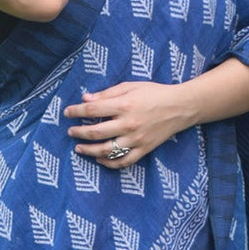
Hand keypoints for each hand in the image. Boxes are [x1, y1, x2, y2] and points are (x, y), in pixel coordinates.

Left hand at [64, 82, 186, 166]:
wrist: (181, 106)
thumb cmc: (154, 93)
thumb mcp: (130, 86)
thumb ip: (107, 93)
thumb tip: (85, 99)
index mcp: (124, 105)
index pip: (93, 110)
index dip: (76, 111)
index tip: (67, 112)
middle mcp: (129, 124)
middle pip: (96, 131)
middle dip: (79, 132)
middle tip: (70, 132)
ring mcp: (137, 139)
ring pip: (107, 150)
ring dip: (89, 151)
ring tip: (78, 149)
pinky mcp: (144, 149)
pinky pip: (124, 161)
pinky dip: (110, 163)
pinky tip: (100, 160)